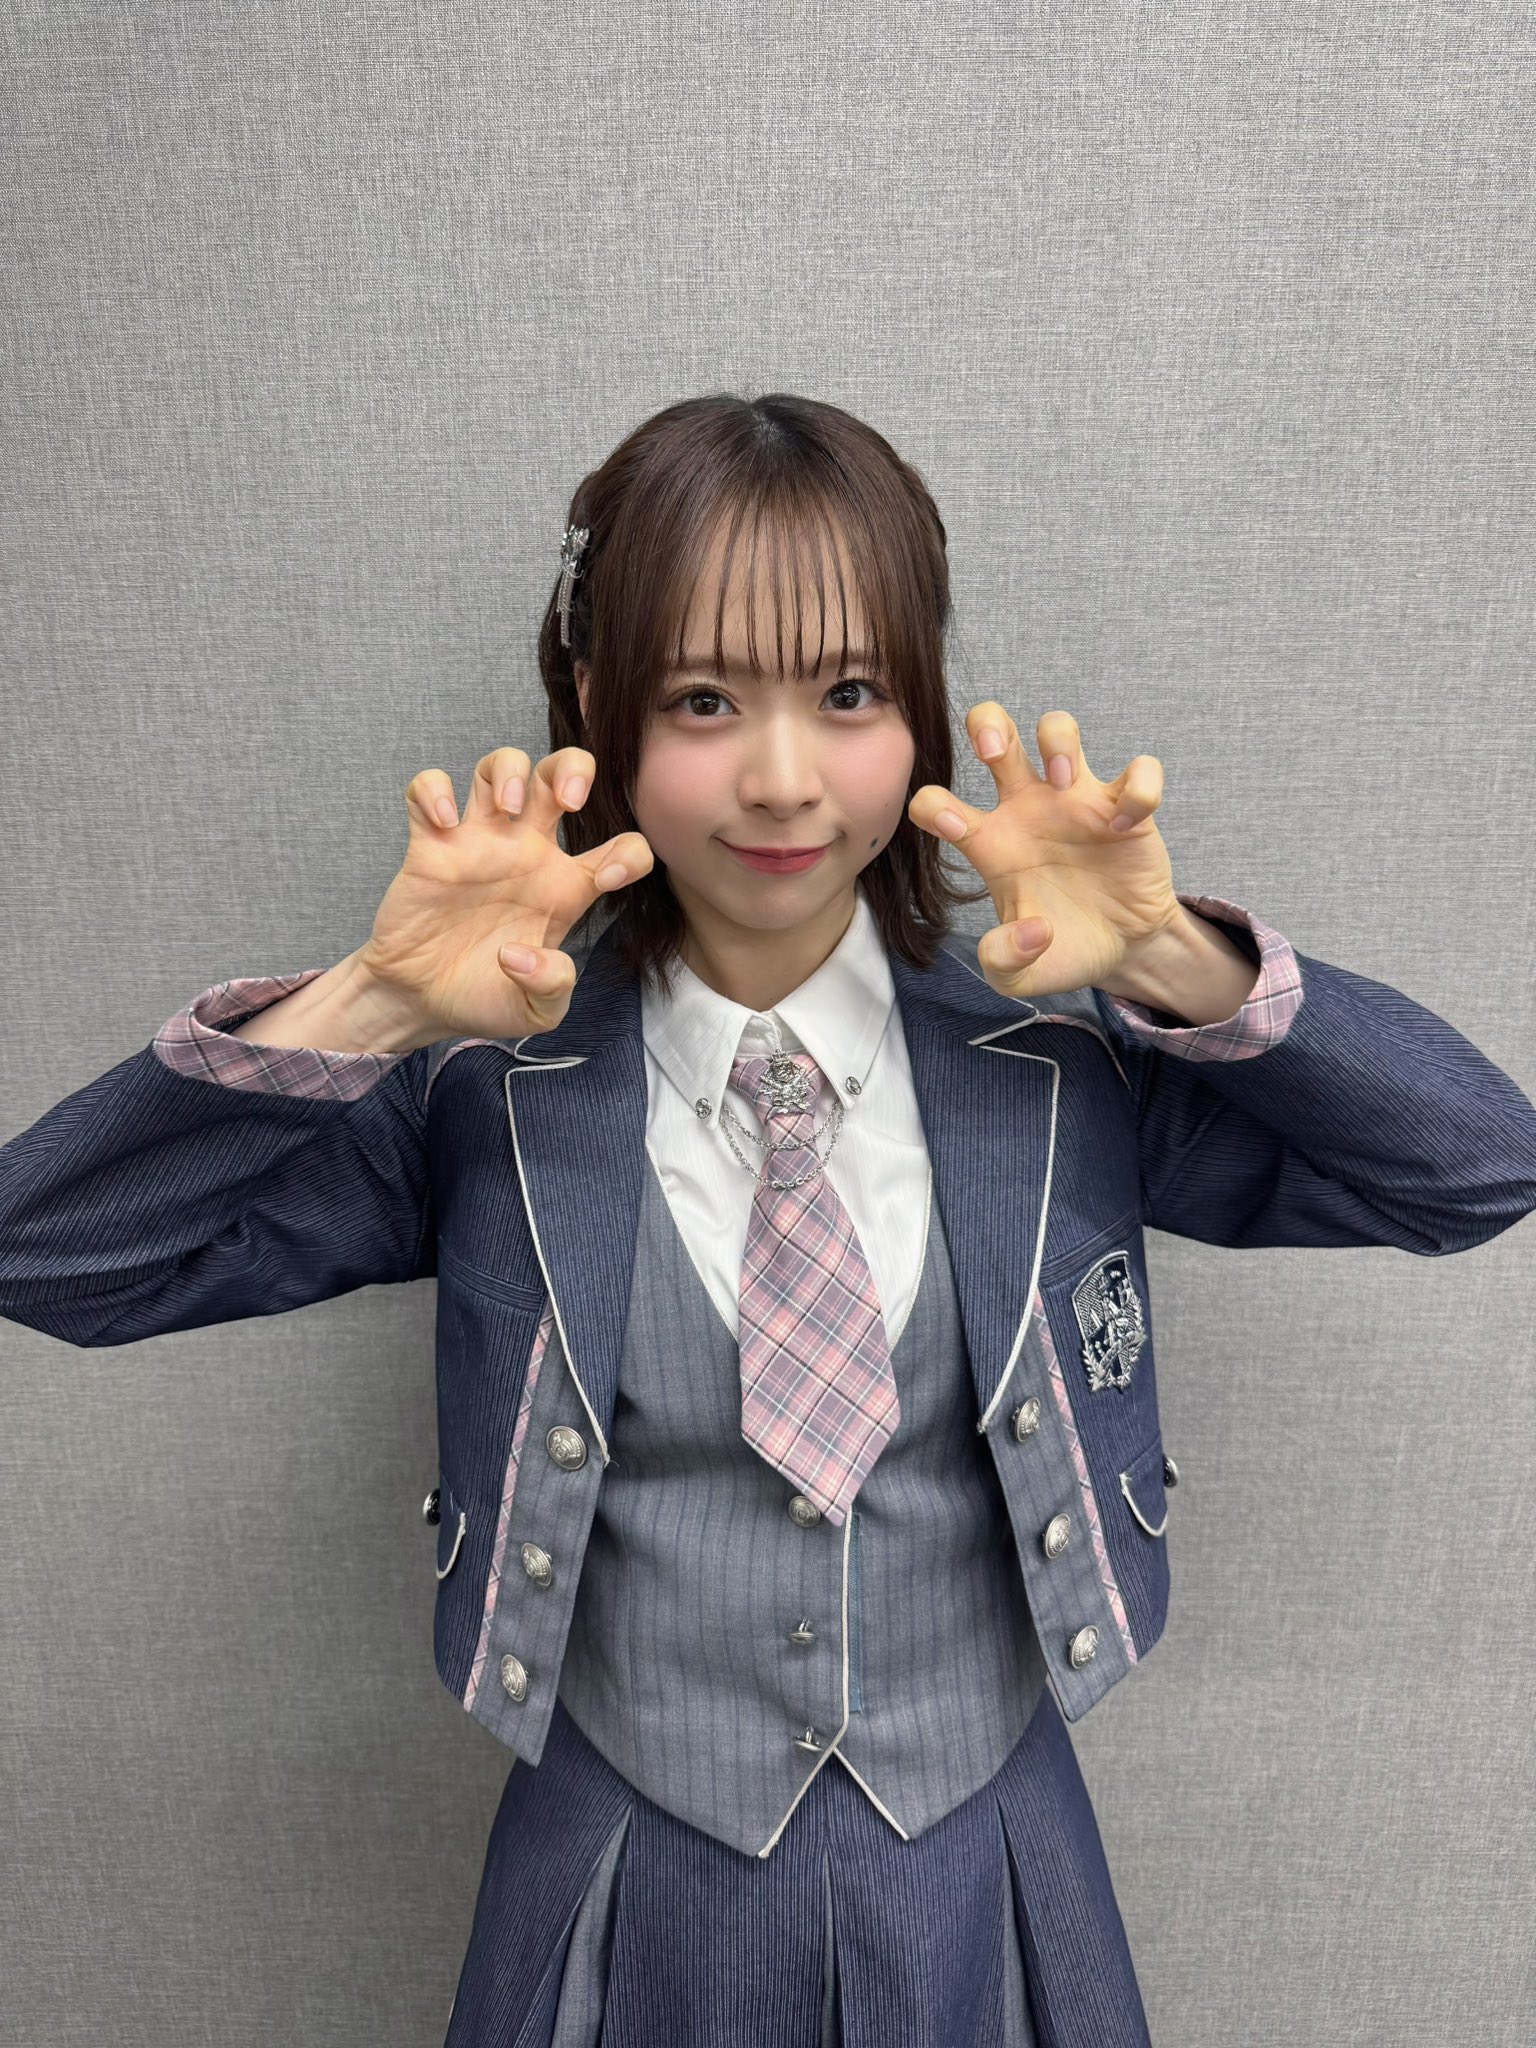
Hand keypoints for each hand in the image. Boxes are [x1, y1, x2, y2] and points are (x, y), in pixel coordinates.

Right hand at [356, 744, 652, 1038]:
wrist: (419, 1002)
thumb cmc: (484, 998)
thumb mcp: (535, 1012)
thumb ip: (551, 986)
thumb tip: (520, 955)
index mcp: (566, 889)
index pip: (622, 848)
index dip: (628, 854)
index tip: (605, 881)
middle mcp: (528, 854)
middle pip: (561, 773)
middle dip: (573, 769)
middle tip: (568, 802)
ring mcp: (479, 842)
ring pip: (500, 765)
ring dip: (508, 769)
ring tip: (507, 806)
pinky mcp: (431, 844)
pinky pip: (429, 788)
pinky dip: (435, 791)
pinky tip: (443, 825)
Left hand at [908, 705, 1179, 998]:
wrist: (1123, 951)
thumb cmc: (1061, 950)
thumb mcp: (1018, 976)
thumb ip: (1003, 962)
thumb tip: (1030, 932)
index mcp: (990, 843)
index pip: (937, 803)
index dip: (934, 805)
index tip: (955, 826)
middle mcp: (1027, 810)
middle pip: (993, 731)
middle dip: (987, 724)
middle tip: (991, 751)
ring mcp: (1077, 802)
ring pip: (1058, 729)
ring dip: (1057, 742)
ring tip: (1063, 782)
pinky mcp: (1127, 810)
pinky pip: (1138, 770)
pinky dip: (1137, 788)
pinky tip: (1125, 824)